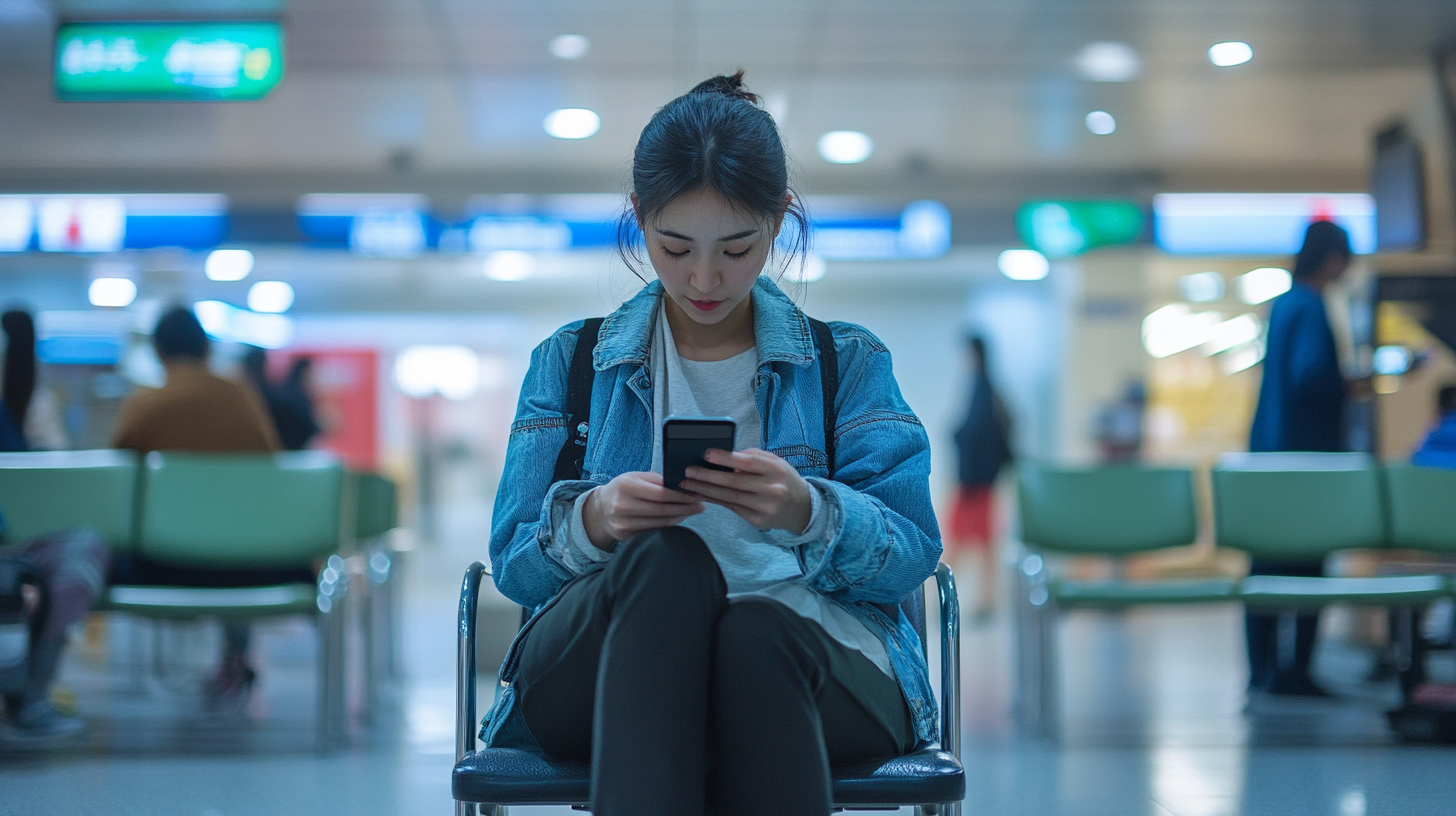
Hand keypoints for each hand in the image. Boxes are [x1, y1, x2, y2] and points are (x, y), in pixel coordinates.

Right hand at [582, 472, 703, 550]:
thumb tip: (682, 484)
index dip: (680, 496)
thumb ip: (656, 480)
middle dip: (685, 508)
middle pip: (662, 510)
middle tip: (700, 505)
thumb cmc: (623, 488)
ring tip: (693, 511)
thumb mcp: (635, 477)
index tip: (696, 495)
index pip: (660, 493)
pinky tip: (678, 519)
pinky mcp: (626, 536)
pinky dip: (668, 526)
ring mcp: (623, 523)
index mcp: (626, 486)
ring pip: (660, 523)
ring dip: (680, 518)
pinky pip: (653, 531)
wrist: (600, 509)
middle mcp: (623, 505)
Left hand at [681, 448, 812, 533]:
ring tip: (688, 484)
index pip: (748, 462)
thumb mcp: (774, 462)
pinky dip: (715, 501)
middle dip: (708, 476)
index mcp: (776, 470)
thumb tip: (724, 457)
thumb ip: (752, 457)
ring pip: (730, 498)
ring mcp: (765, 507)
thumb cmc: (783, 479)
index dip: (725, 458)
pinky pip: (733, 508)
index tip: (705, 454)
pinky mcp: (759, 521)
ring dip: (706, 491)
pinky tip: (701, 495)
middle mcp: (772, 489)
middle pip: (734, 482)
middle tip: (688, 471)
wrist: (802, 508)